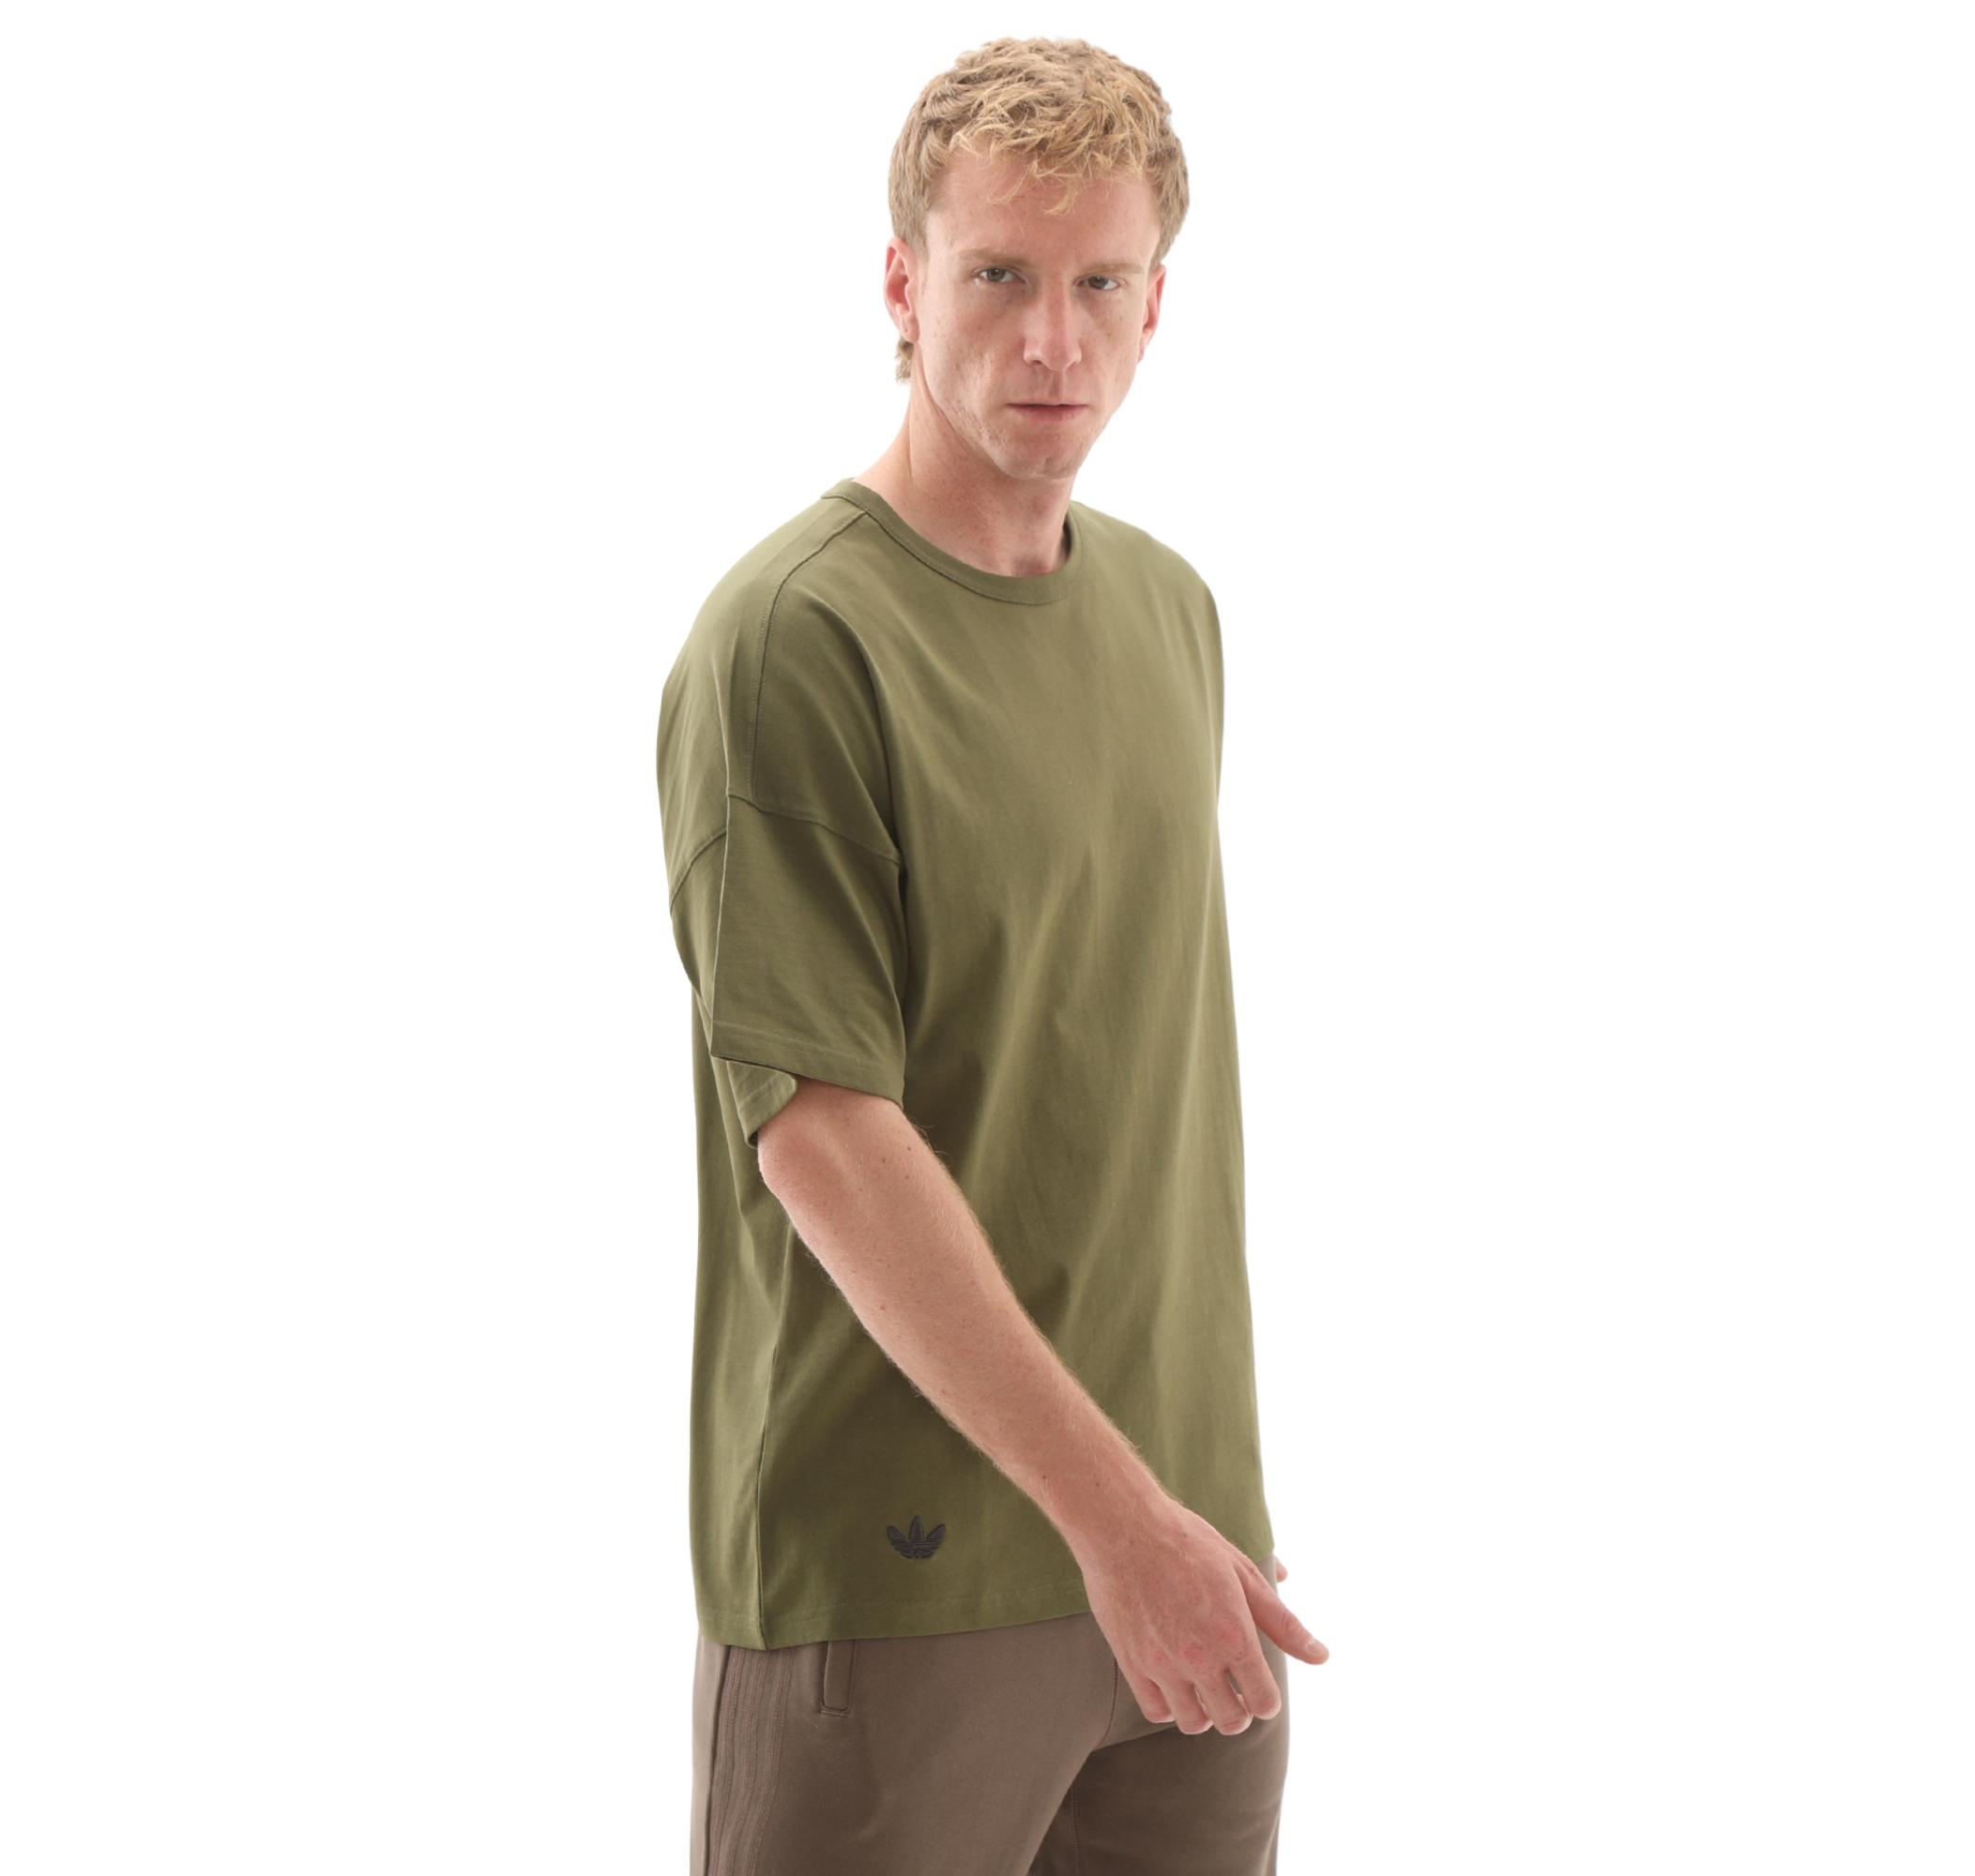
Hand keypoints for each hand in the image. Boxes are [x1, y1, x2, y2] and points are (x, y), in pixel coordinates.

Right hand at [1073, 1500, 1328, 1735]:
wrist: (1123, 1527)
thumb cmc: (1188, 1543)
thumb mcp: (1243, 1574)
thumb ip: (1283, 1622)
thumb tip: (1321, 1656)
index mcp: (1233, 1634)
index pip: (1264, 1701)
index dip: (1266, 1698)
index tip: (1258, 1685)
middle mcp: (1199, 1657)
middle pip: (1231, 1721)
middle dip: (1239, 1711)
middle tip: (1233, 1691)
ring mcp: (1162, 1663)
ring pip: (1193, 1722)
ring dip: (1204, 1712)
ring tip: (1203, 1688)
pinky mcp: (1131, 1662)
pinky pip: (1157, 1711)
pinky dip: (1170, 1706)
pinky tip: (1174, 1682)